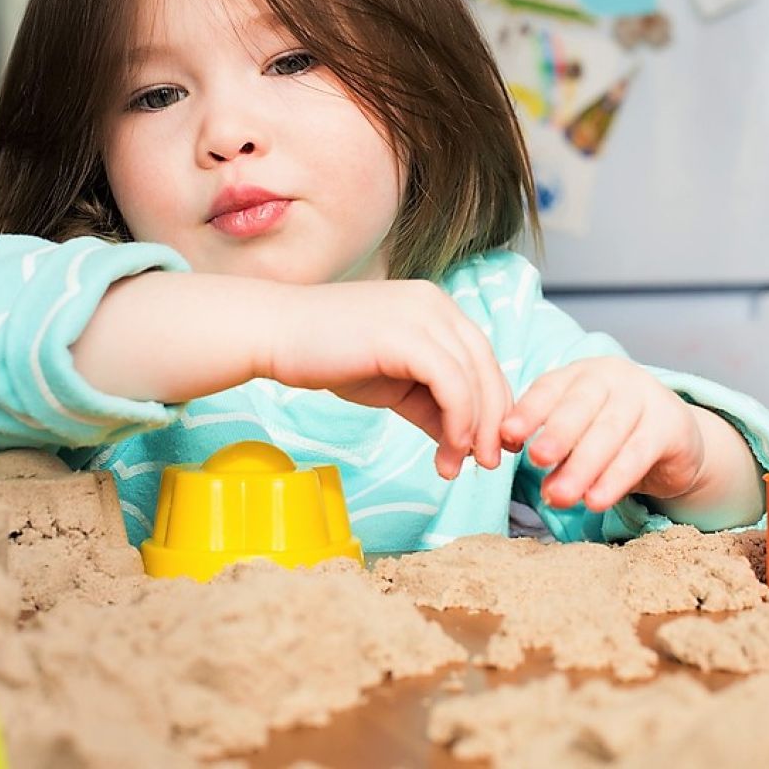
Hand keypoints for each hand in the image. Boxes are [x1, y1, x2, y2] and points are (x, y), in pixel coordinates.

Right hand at [266, 280, 511, 478]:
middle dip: (494, 421)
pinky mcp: (405, 336)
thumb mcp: (393, 384)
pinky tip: (448, 449)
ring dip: (475, 429)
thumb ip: (431, 404)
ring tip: (460, 465)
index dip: (494, 405)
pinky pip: (451, 383)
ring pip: (474, 377)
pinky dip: (458, 421)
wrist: (274, 334)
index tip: (487, 447)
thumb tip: (466, 444)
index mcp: (436, 308)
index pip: (483, 358)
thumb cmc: (328, 357)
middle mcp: (436, 304)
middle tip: (491, 463)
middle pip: (487, 367)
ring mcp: (422, 315)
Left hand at [499, 357, 704, 510]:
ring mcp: (645, 397)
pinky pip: (638, 453)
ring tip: (560, 497)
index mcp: (581, 374)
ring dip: (582, 466)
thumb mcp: (579, 437)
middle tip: (536, 460)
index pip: (550, 387)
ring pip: (609, 432)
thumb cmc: (613, 435)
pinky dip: (614, 479)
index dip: (528, 410)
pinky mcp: (670, 425)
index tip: (507, 435)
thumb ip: (554, 451)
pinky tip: (596, 500)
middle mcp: (613, 377)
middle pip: (580, 406)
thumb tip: (533, 478)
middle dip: (557, 434)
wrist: (676, 439)